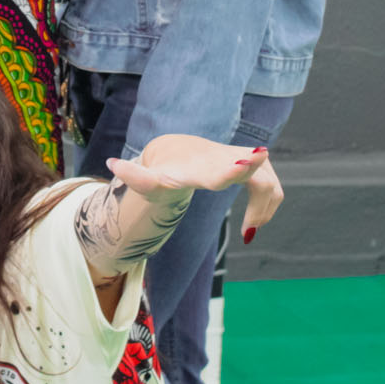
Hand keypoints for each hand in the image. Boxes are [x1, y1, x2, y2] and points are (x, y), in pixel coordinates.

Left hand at [105, 136, 282, 235]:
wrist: (179, 151)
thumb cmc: (165, 170)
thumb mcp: (148, 179)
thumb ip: (134, 175)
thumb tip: (112, 163)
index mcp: (201, 169)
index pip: (221, 168)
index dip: (238, 167)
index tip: (257, 157)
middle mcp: (226, 161)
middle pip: (253, 171)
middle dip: (260, 184)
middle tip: (253, 213)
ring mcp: (243, 162)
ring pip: (268, 185)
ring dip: (263, 211)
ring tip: (247, 232)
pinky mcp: (255, 168)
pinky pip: (272, 190)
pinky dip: (267, 209)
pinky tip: (251, 227)